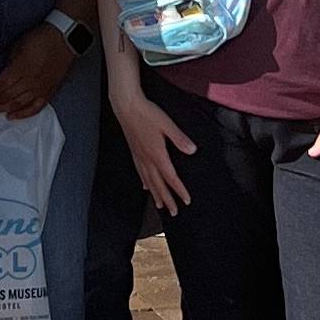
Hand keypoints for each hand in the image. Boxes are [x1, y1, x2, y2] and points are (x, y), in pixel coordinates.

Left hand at [0, 24, 78, 119]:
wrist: (65, 38)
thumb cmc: (40, 38)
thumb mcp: (19, 46)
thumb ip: (8, 63)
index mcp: (21, 69)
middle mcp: (30, 82)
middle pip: (5, 97)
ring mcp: (40, 89)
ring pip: (17, 104)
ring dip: (0, 109)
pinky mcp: (48, 92)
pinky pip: (34, 108)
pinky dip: (22, 114)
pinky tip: (11, 117)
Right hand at [115, 79, 195, 218]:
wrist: (126, 106)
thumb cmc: (147, 113)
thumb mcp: (167, 124)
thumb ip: (180, 139)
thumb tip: (193, 150)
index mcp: (157, 154)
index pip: (171, 178)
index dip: (179, 190)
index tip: (186, 201)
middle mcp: (147, 159)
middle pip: (158, 185)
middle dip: (167, 199)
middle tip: (174, 213)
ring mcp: (139, 156)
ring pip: (148, 181)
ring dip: (155, 195)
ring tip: (160, 206)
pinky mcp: (134, 152)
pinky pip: (140, 172)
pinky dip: (144, 182)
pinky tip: (145, 187)